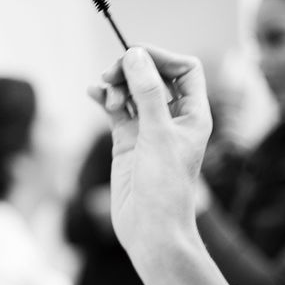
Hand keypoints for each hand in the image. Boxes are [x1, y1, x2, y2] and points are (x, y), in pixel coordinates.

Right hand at [88, 46, 211, 252]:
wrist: (149, 229)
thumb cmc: (164, 187)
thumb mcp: (157, 134)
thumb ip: (147, 92)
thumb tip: (135, 55)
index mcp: (192, 114)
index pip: (184, 70)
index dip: (160, 58)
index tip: (134, 56)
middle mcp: (171, 119)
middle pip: (153, 77)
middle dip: (131, 71)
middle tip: (111, 75)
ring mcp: (147, 130)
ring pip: (132, 92)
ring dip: (116, 86)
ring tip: (105, 95)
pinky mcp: (127, 142)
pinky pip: (116, 111)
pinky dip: (104, 100)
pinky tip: (92, 94)